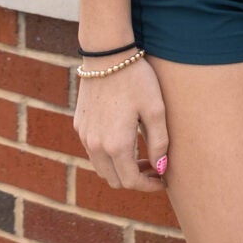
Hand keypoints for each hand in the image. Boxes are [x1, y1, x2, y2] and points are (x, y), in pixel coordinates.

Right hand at [72, 57, 167, 192]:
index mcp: (116, 145)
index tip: (162, 181)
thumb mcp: (156, 110)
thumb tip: (161, 167)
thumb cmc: (137, 80)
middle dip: (135, 180)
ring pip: (102, 168)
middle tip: (154, 168)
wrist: (107, 56)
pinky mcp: (80, 125)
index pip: (131, 182)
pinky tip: (125, 140)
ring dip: (121, 169)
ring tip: (142, 156)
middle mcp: (95, 146)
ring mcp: (84, 136)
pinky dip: (109, 156)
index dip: (148, 186)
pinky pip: (93, 152)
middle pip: (114, 180)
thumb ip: (159, 143)